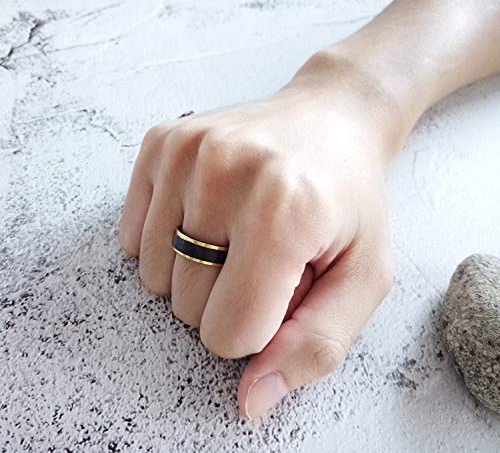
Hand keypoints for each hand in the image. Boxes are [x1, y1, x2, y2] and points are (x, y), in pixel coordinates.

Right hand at [119, 51, 396, 418]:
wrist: (332, 118)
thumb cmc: (351, 199)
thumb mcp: (363, 277)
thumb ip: (315, 348)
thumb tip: (251, 401)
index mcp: (284, 214)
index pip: (230, 335)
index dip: (258, 327)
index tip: (282, 289)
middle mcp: (226, 174)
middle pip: (187, 306)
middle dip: (229, 296)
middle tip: (265, 251)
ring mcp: (186, 153)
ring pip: (155, 276)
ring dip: (197, 269)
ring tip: (239, 229)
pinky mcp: (161, 143)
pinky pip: (133, 237)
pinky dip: (168, 242)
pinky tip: (209, 212)